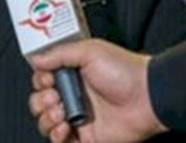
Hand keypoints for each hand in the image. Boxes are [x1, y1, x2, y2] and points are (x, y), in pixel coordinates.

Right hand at [27, 40, 164, 142]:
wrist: (148, 97)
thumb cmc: (125, 71)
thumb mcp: (89, 51)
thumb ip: (60, 54)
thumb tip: (36, 59)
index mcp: (72, 74)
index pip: (43, 80)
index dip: (40, 82)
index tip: (47, 80)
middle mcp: (74, 96)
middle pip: (40, 103)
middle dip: (41, 101)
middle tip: (54, 97)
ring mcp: (79, 117)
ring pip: (47, 123)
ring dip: (47, 119)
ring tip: (61, 114)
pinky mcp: (86, 137)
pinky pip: (61, 142)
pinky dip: (56, 136)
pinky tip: (65, 128)